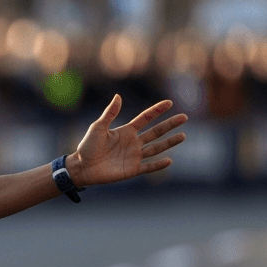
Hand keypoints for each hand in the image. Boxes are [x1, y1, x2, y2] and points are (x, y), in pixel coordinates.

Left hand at [68, 95, 186, 186]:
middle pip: (156, 132)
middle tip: (184, 117)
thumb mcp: (98, 127)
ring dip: (170, 142)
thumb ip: (110, 113)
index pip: (145, 118)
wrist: (81, 167)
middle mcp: (133, 142)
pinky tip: (169, 160)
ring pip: (156, 148)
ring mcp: (134, 156)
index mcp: (126, 131)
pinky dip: (158, 164)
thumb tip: (118, 96)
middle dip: (170, 124)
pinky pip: (148, 167)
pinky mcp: (132, 169)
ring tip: (183, 136)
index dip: (157, 110)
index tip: (169, 103)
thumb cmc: (87, 146)